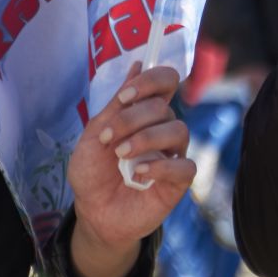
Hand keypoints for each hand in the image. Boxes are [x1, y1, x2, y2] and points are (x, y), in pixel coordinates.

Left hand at [67, 63, 195, 276]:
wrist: (92, 212)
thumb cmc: (92, 172)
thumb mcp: (95, 133)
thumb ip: (117, 104)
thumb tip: (137, 64)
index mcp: (143, 114)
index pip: (166, 82)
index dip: (152, 81)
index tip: (126, 95)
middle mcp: (162, 130)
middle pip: (164, 107)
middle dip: (132, 118)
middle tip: (108, 138)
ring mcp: (172, 155)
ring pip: (179, 130)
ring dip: (146, 139)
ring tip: (121, 155)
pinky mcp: (178, 182)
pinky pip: (185, 165)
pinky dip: (161, 166)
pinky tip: (139, 174)